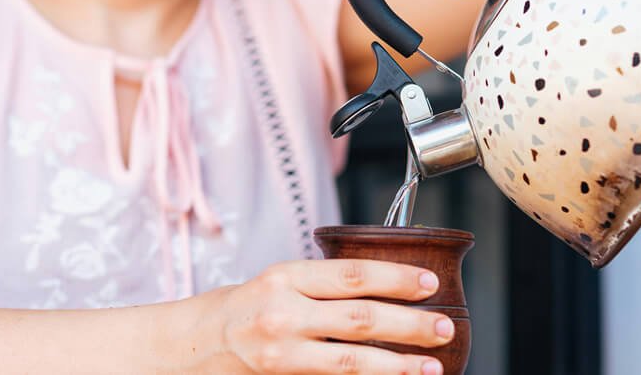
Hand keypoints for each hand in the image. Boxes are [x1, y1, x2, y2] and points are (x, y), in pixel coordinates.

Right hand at [200, 259, 452, 373]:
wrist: (196, 344)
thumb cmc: (248, 306)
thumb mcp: (283, 279)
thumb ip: (327, 283)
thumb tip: (391, 283)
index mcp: (288, 276)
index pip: (352, 274)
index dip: (396, 278)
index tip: (429, 282)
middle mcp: (283, 312)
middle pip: (360, 318)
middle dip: (409, 324)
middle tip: (444, 327)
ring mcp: (281, 352)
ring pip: (351, 360)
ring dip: (398, 365)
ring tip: (431, 366)